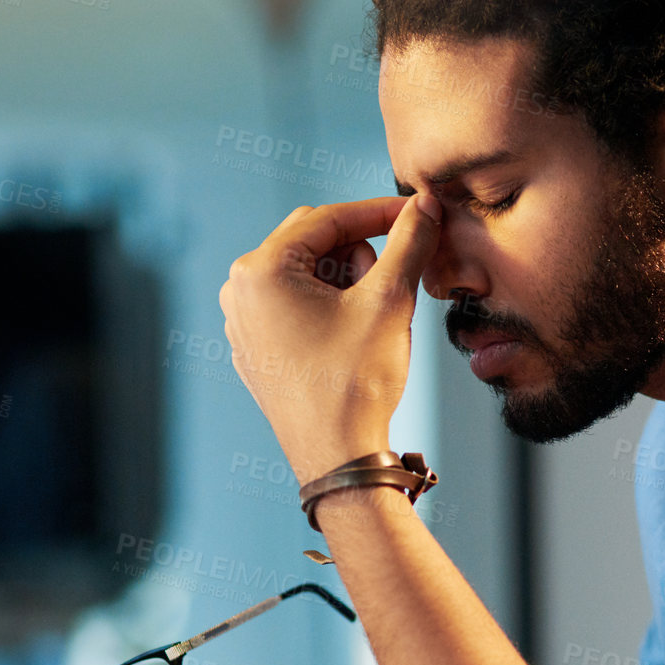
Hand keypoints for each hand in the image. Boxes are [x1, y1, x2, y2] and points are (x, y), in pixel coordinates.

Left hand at [219, 192, 441, 482]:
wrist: (338, 459)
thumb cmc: (356, 384)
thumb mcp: (389, 301)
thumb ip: (408, 243)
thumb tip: (424, 205)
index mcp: (260, 271)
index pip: (328, 218)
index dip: (379, 213)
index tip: (417, 214)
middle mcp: (240, 292)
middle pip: (314, 244)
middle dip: (361, 256)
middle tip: (394, 285)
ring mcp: (243, 324)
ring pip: (307, 277)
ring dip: (347, 285)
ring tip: (371, 322)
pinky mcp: (256, 351)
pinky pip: (295, 310)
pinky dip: (329, 312)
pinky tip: (353, 341)